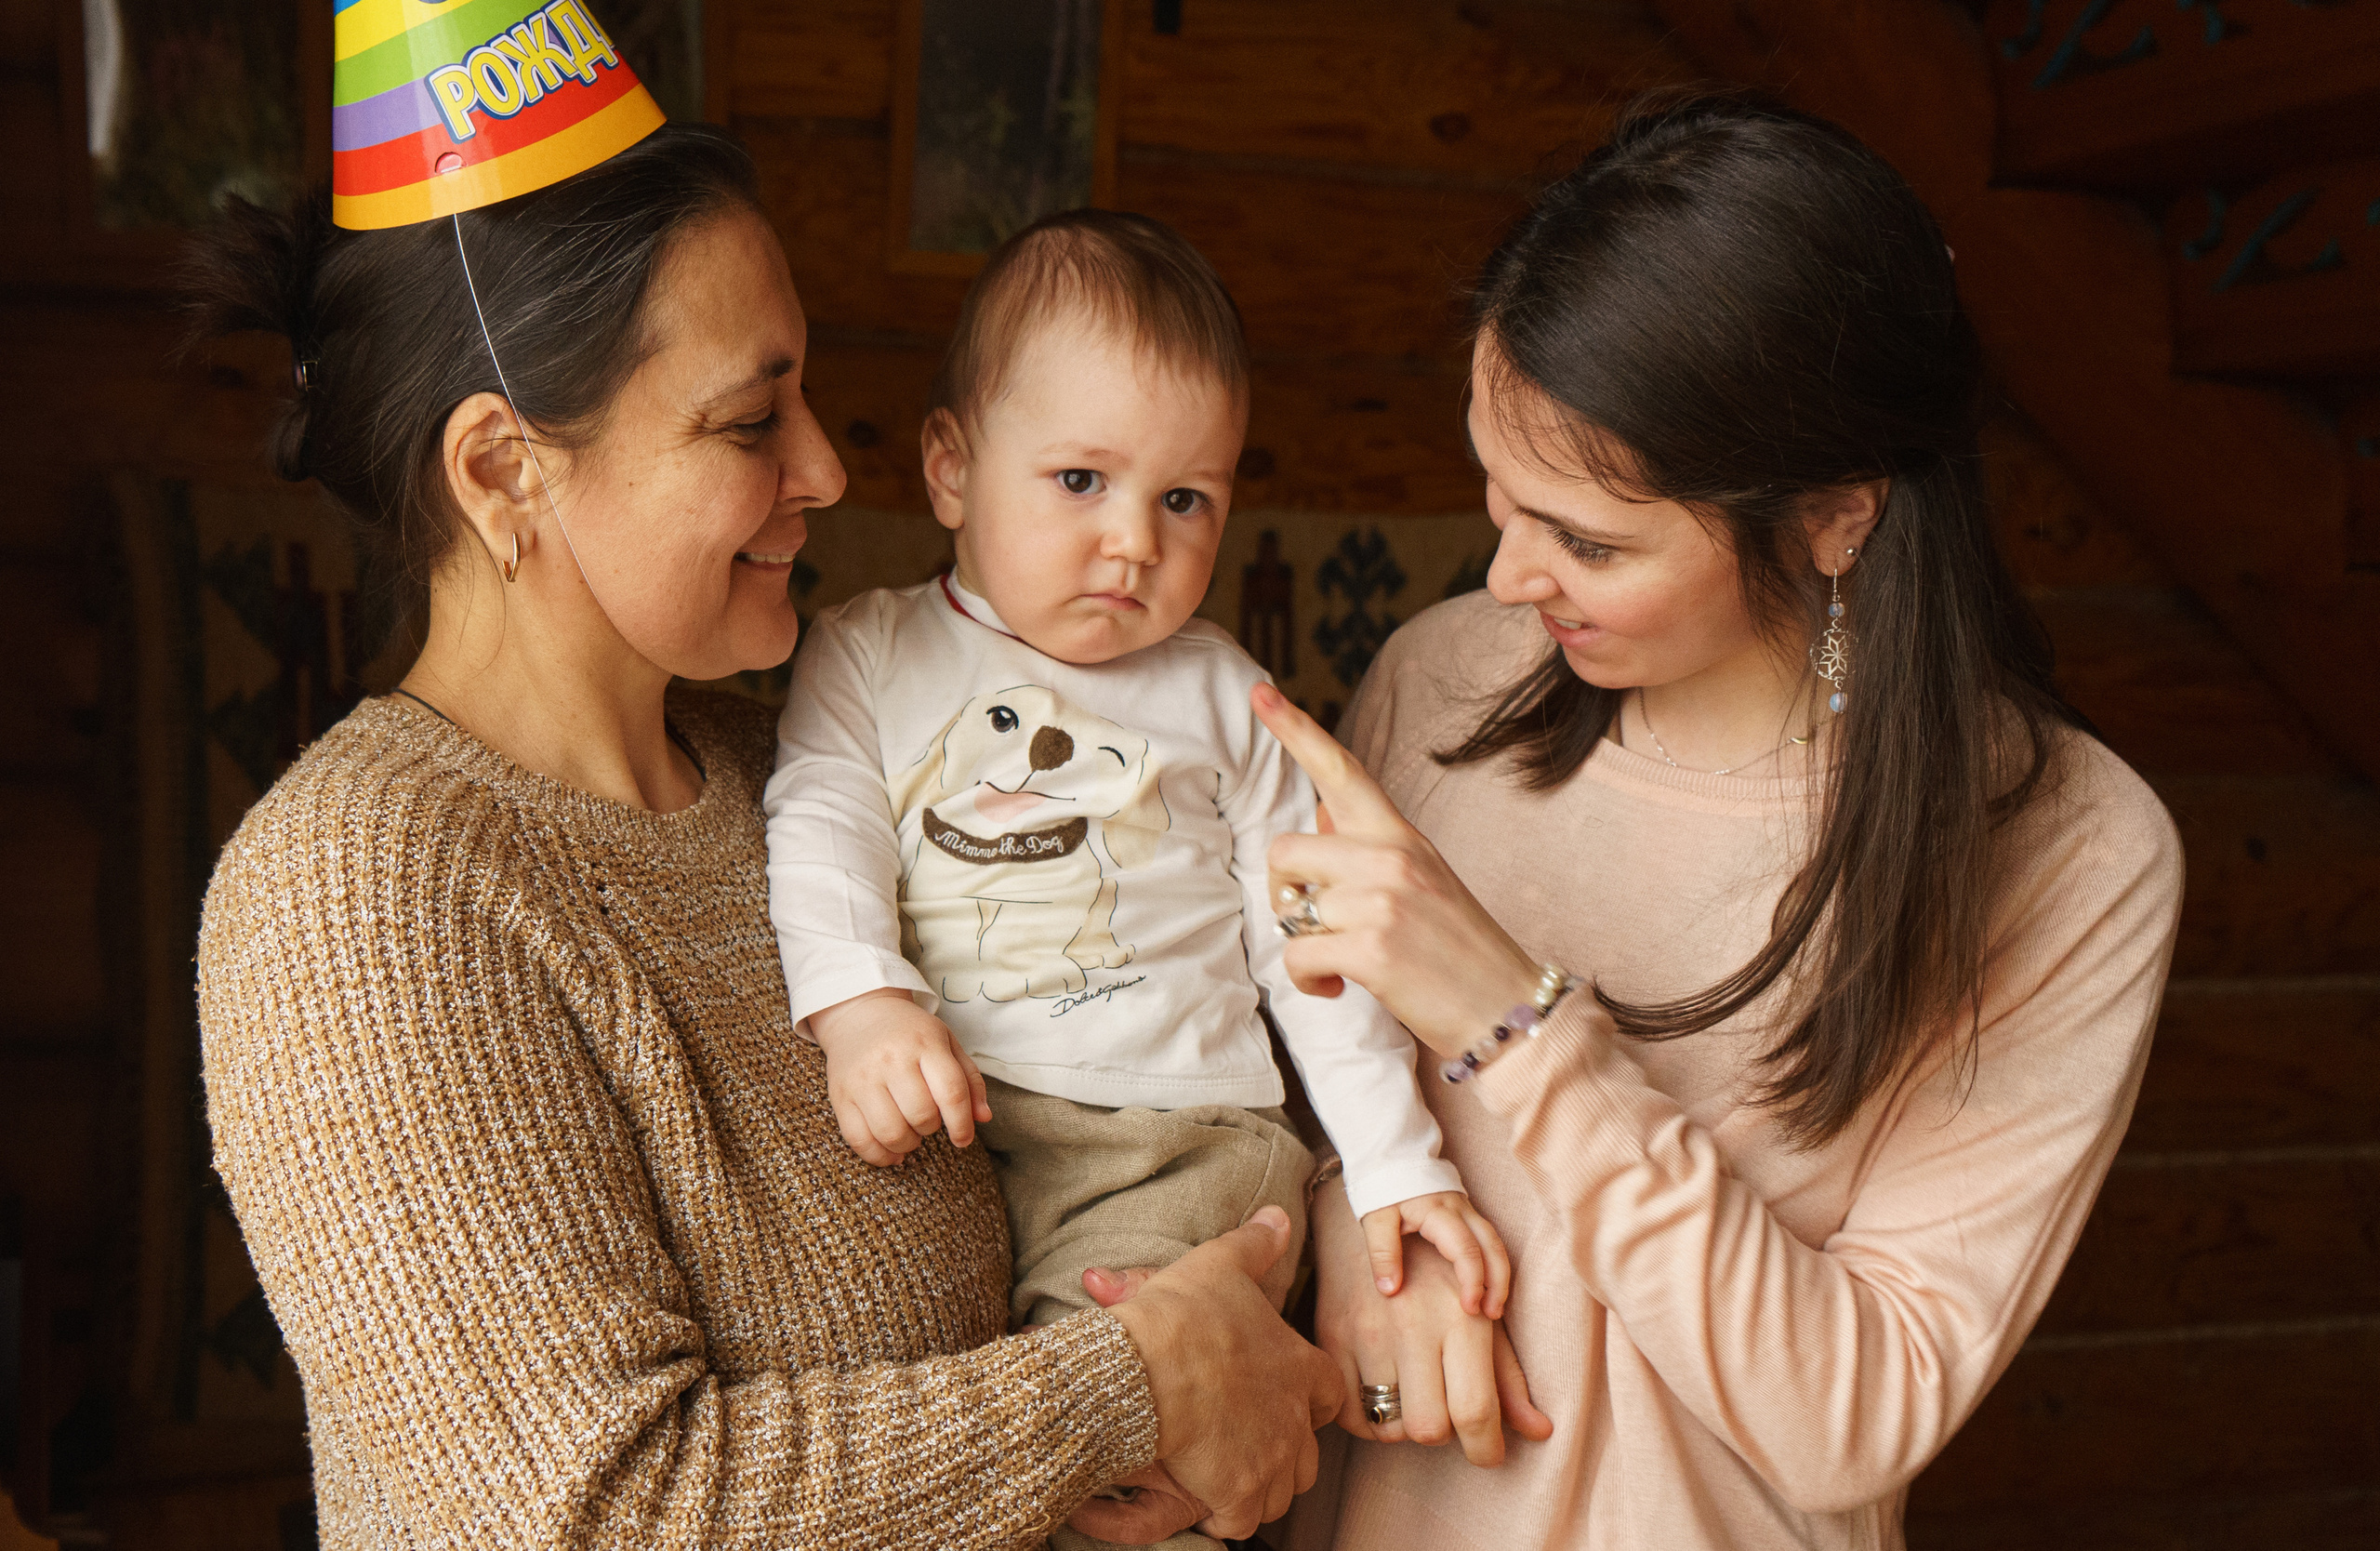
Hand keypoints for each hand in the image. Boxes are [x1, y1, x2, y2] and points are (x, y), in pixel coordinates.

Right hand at [808, 989, 989, 1165]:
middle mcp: (891, 1060)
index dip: (961, 1124)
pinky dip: (880, 1156)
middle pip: (921, 1116)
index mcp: (924, 1043)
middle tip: (928, 1120)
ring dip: (908, 1144)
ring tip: (911, 1133)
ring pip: (891, 1133)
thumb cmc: (910, 1034)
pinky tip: (892, 1152)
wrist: (860, 1013)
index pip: (951, 1092)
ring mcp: (862, 1079)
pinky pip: (859, 1140)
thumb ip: (969, 1080)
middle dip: (931, 1128)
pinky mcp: (840, 1096)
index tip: (963, 1138)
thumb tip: (983, 1118)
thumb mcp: (946, 1043)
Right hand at [1095, 1207, 1341, 1539]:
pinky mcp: (1241, 1494)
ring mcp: (1272, 1461)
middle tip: (1245, 1441)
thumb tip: (1278, 1217)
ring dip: (1259, 1485)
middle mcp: (1295, 1419)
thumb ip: (1254, 1245)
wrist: (1145, 1368)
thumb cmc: (1183, 1316)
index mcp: (1300, 1367)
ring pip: (1283, 1491)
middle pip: (1308, 1453)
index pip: (1331, 1394)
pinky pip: (1246, 1521)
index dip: (1311, 1400)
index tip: (1284, 1400)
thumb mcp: (1219, 1264)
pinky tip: (1203, 1498)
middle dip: (1283, 1452)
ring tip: (1224, 1471)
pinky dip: (1228, 1516)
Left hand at [1252, 684, 1544, 1055]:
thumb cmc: (1457, 948)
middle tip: (1312, 924)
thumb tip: (1321, 807)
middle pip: (1286, 849)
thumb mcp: (1421, 879)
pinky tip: (1338, 987)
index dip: (1295, 729)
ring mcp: (1381, 900)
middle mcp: (1390, 856)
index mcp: (1401, 835)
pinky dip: (1308, 980)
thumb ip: (1367, 844)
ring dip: (1303, 945)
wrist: (1506, 1008)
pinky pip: (1297, 955)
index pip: (1341, 770)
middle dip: (1284, 893)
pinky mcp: (1371, 948)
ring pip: (1290, 910)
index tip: (1260, 692)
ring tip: (1340, 963)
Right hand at [1316, 1178, 1551, 1466]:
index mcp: (1460, 1319)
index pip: (1476, 1411)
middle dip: (1443, 1431)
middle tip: (1444, 1408)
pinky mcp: (1332, 1338)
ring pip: (1390, 1426)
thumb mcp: (1478, 1316)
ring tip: (1412, 1393)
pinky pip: (1350, 1415)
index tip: (1487, 1453)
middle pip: (1431, 1428)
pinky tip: (1381, 1394)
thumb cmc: (1436, 1276)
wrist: (1366, 1226)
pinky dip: (1369, 1419)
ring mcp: (1367, 1333)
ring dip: (1406, 1424)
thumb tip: (1540, 1431)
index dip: (1486, 1449)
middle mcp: (1413, 1326)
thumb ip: (1507, 1376)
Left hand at [1362, 1191, 1511, 1318]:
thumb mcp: (1375, 1218)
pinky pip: (1489, 1239)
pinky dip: (1494, 1264)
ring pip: (1496, 1242)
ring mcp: (1467, 1210)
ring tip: (1495, 1308)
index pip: (1466, 1249)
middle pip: (1492, 1246)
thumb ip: (1382, 1253)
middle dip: (1497, 1282)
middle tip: (1491, 1314)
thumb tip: (1389, 1290)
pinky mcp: (1467, 1213)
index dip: (1472, 1281)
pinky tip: (1489, 1286)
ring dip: (1500, 1275)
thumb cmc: (1383, 1187)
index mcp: (1439, 1211)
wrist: (1391, 1155)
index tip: (1469, 1308)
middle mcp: (1461, 1210)